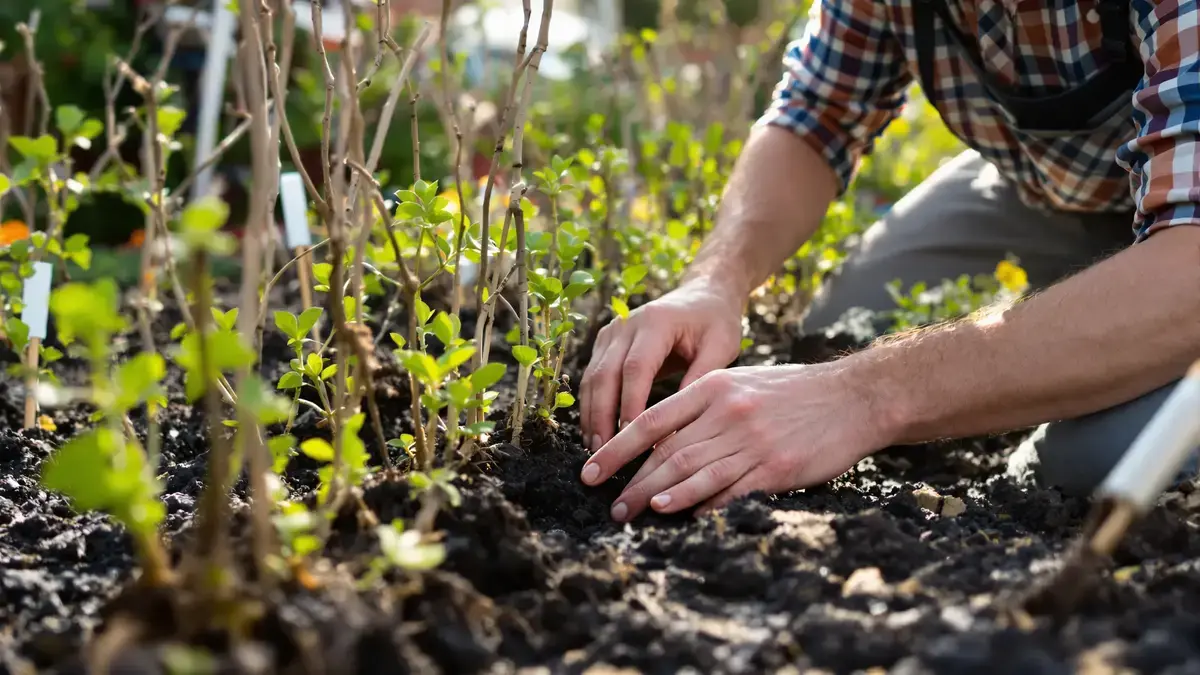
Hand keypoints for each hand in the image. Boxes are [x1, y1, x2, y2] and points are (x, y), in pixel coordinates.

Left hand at [578, 362, 891, 521]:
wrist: (854, 397)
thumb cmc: (794, 391)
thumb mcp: (741, 383)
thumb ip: (701, 404)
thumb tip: (659, 437)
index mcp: (712, 389)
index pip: (650, 420)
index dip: (616, 448)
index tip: (590, 469)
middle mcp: (726, 413)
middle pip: (666, 453)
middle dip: (630, 482)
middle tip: (609, 505)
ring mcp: (751, 442)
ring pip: (691, 473)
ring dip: (656, 497)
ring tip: (631, 514)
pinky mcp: (774, 468)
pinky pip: (728, 491)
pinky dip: (699, 504)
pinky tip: (677, 514)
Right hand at [579, 280, 744, 451]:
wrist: (702, 295)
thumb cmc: (715, 323)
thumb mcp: (720, 347)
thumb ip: (700, 380)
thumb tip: (679, 425)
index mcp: (656, 322)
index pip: (636, 368)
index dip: (630, 404)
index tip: (633, 438)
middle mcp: (626, 324)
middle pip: (605, 374)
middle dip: (602, 416)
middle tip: (605, 452)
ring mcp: (612, 332)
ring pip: (593, 377)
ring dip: (592, 414)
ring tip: (598, 450)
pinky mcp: (606, 342)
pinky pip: (593, 376)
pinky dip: (592, 405)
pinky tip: (597, 432)